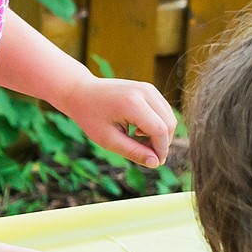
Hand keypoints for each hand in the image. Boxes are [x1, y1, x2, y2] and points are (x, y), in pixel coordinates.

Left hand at [56, 76, 175, 169]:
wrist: (82, 92)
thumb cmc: (91, 117)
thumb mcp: (108, 140)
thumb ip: (133, 152)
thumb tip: (156, 163)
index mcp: (132, 103)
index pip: (160, 130)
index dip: (161, 150)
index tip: (155, 163)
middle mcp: (144, 92)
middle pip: (169, 123)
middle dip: (163, 143)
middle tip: (145, 154)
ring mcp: (148, 88)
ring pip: (169, 117)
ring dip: (160, 134)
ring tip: (138, 140)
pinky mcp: (149, 89)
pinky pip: (163, 111)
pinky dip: (157, 124)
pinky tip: (139, 130)